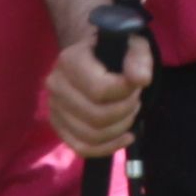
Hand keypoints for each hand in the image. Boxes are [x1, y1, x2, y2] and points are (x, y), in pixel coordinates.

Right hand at [47, 31, 148, 156]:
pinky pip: (81, 147)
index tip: (136, 85)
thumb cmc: (114, 51)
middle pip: (96, 117)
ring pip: (91, 135)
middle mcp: (55, 84)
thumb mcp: (133, 47)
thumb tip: (141, 79)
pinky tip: (125, 138)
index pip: (99, 90)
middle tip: (134, 99)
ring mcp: (54, 107)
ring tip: (128, 112)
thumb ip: (139, 60)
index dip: (125, 93)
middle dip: (125, 112)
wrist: (91, 56)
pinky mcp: (57, 124)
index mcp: (70, 61)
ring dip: (120, 128)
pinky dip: (108, 148)